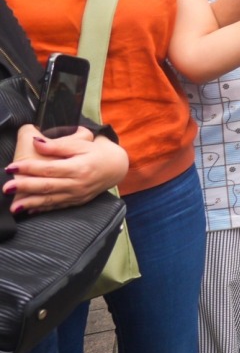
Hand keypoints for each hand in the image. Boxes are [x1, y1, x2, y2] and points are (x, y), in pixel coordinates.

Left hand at [5, 124, 128, 212]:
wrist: (115, 167)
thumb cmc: (96, 152)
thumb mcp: (81, 144)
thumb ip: (58, 145)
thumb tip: (36, 142)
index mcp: (79, 167)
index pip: (49, 168)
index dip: (29, 168)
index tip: (11, 168)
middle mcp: (78, 183)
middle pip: (47, 186)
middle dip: (25, 187)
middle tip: (6, 188)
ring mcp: (77, 194)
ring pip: (50, 199)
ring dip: (30, 203)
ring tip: (13, 206)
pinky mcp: (77, 201)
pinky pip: (57, 206)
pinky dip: (42, 208)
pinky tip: (29, 210)